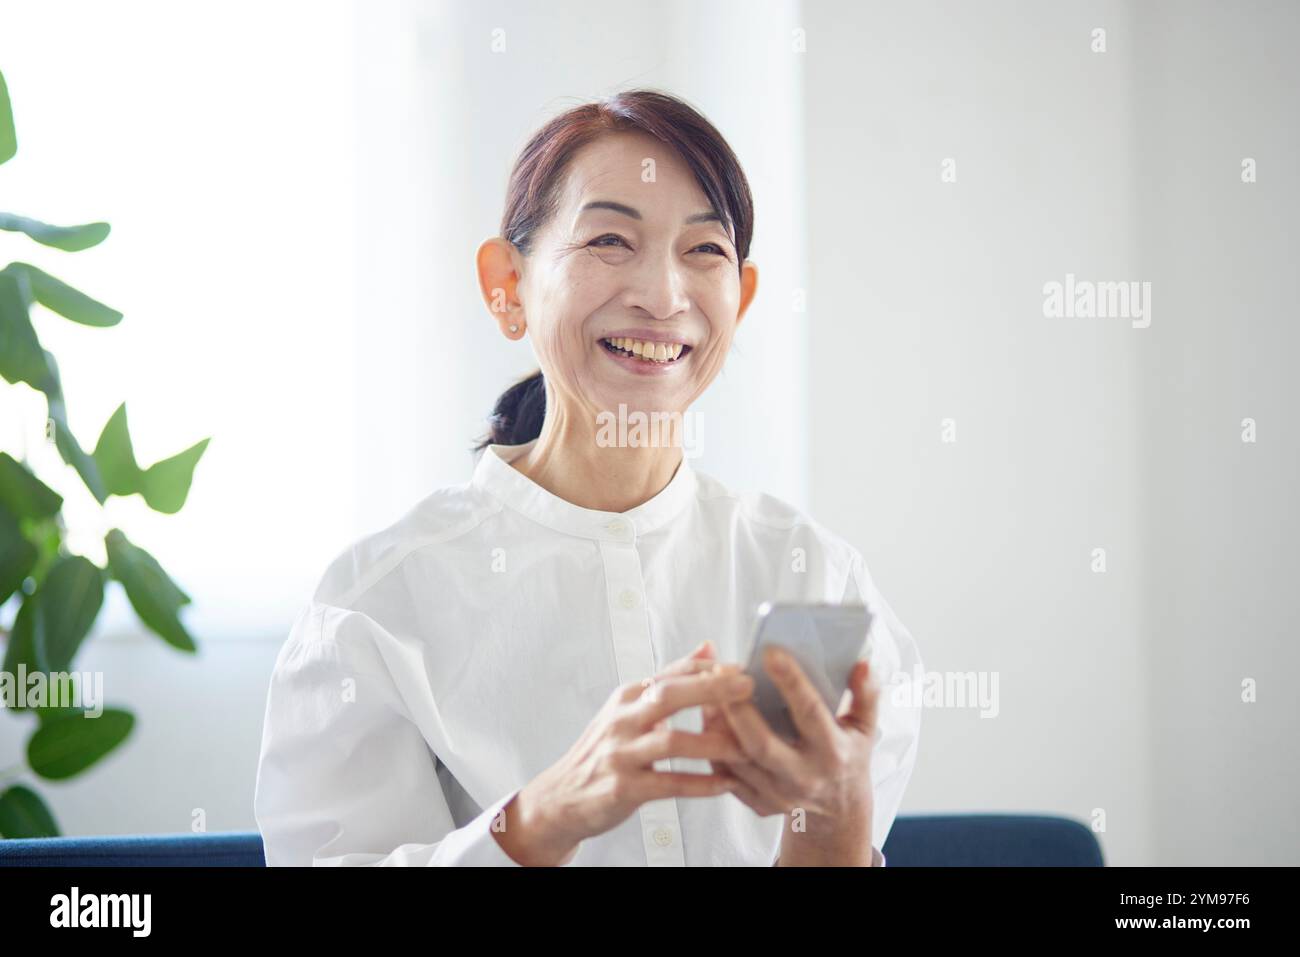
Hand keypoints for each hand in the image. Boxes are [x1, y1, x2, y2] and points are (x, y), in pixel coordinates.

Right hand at [495, 644, 754, 865]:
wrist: (562, 797)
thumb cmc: (605, 751)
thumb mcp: (630, 709)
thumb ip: (671, 679)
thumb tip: (709, 646)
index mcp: (628, 696)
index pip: (671, 672)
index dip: (708, 669)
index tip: (742, 667)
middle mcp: (622, 719)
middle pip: (669, 696)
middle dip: (711, 690)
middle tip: (748, 689)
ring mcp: (620, 754)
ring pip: (672, 742)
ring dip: (713, 744)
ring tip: (748, 747)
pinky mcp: (623, 788)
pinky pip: (669, 784)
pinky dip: (701, 784)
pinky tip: (726, 783)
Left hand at [700, 642, 880, 864]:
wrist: (838, 810)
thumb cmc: (848, 756)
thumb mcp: (866, 727)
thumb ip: (866, 694)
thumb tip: (862, 664)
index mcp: (833, 752)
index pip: (809, 712)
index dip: (791, 681)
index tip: (770, 652)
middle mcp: (804, 777)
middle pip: (761, 744)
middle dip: (738, 707)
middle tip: (719, 671)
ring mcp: (778, 794)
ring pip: (737, 759)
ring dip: (717, 724)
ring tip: (707, 688)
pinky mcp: (758, 803)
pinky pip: (726, 775)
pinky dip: (712, 746)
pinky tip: (707, 717)